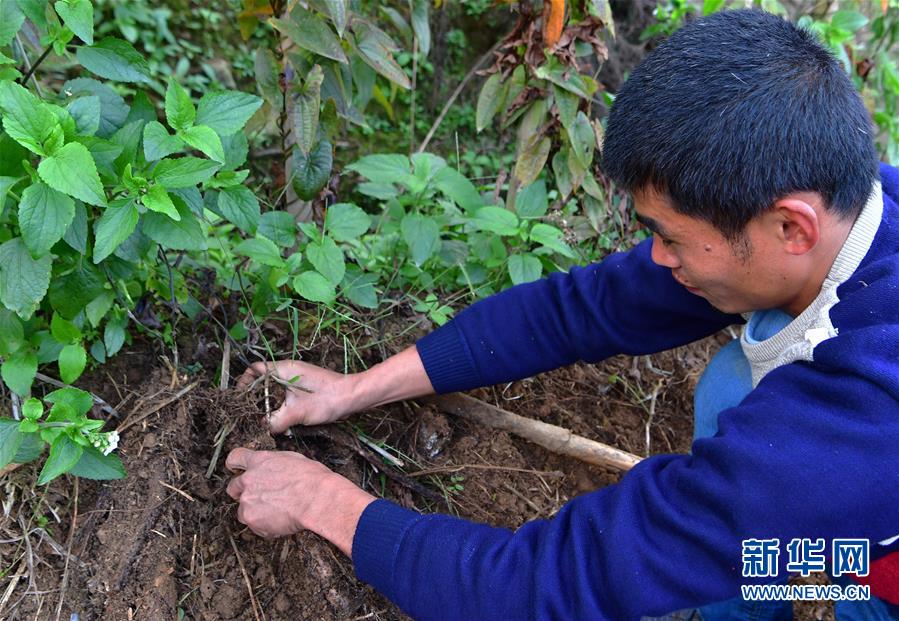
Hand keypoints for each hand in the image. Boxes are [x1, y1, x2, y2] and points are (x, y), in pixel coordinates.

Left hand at [225, 448, 374, 554]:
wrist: (316, 498)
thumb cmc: (312, 478)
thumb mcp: (293, 460)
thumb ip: (276, 465)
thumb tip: (275, 469)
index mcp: (259, 461)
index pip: (235, 458)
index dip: (234, 465)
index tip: (235, 469)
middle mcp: (248, 480)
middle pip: (233, 487)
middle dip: (241, 492)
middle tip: (256, 497)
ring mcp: (247, 501)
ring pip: (242, 510)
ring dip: (254, 512)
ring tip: (276, 514)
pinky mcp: (251, 519)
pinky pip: (254, 526)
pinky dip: (264, 527)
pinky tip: (281, 523)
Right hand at [237, 360, 356, 432]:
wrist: (353, 397)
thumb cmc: (327, 399)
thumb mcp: (297, 413)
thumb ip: (275, 422)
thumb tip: (260, 430)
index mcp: (283, 369)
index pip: (254, 369)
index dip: (243, 382)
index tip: (240, 399)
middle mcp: (289, 370)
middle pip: (262, 380)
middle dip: (255, 397)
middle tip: (250, 413)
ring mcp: (297, 378)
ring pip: (274, 389)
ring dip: (268, 403)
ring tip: (263, 419)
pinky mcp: (305, 388)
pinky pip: (286, 394)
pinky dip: (280, 405)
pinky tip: (280, 419)